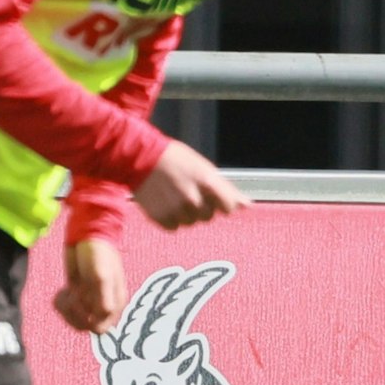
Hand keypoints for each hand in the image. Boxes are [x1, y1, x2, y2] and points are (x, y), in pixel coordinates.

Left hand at [54, 238, 127, 332]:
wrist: (86, 234)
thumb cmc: (98, 253)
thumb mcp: (101, 275)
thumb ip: (103, 298)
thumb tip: (102, 321)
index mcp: (114, 303)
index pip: (101, 328)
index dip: (87, 321)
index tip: (78, 303)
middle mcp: (102, 304)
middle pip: (86, 327)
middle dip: (73, 316)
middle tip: (69, 297)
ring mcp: (88, 299)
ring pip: (75, 320)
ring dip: (65, 310)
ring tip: (63, 294)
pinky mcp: (76, 292)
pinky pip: (66, 309)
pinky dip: (60, 304)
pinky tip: (61, 292)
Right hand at [132, 140, 247, 229]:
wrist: (137, 157)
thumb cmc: (174, 159)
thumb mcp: (203, 168)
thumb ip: (226, 189)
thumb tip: (247, 206)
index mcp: (207, 184)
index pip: (228, 208)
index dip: (221, 202)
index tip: (210, 195)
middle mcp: (193, 199)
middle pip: (207, 216)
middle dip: (200, 206)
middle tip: (186, 191)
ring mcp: (175, 210)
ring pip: (190, 223)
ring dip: (184, 213)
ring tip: (172, 196)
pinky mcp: (159, 217)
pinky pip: (173, 227)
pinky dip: (169, 218)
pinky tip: (163, 203)